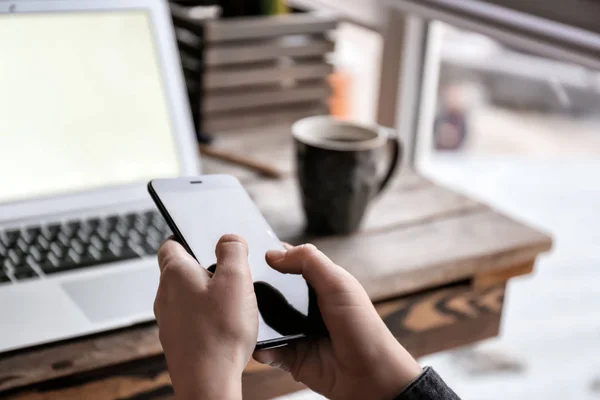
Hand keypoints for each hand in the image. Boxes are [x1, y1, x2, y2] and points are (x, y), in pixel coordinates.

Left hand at [155, 235, 257, 399]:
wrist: (208, 383)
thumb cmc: (220, 333)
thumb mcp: (237, 279)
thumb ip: (233, 250)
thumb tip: (230, 238)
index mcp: (175, 273)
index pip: (170, 243)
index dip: (187, 237)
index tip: (204, 238)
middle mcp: (165, 295)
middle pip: (181, 270)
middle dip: (204, 267)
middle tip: (230, 272)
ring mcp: (169, 320)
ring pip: (187, 296)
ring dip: (207, 294)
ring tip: (232, 302)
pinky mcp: (178, 340)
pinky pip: (192, 319)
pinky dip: (207, 317)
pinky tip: (226, 326)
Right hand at [253, 244, 422, 399]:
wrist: (369, 373)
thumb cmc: (362, 326)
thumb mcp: (338, 283)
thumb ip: (308, 261)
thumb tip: (273, 254)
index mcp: (318, 283)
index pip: (288, 263)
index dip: (271, 256)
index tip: (248, 252)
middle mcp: (305, 305)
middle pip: (271, 291)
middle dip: (255, 289)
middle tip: (240, 287)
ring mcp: (296, 330)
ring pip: (264, 320)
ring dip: (254, 320)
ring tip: (244, 316)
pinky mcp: (290, 355)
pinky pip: (267, 349)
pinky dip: (261, 348)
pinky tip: (260, 345)